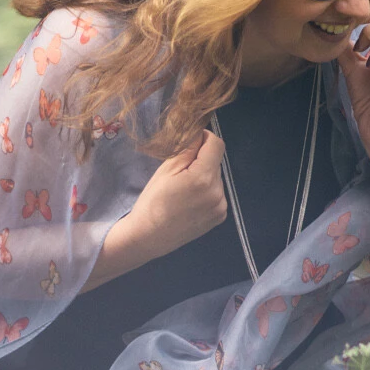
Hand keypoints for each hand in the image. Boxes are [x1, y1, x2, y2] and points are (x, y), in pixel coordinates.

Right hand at [129, 130, 226, 258]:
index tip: (192, 143)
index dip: (205, 138)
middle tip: (180, 171)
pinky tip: (190, 201)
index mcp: (203, 178)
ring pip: (216, 178)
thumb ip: (187, 149)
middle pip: (215, 162)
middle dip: (201, 160)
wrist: (149, 237)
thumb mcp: (166, 170)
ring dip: (204, 176)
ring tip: (184, 190)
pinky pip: (217, 194)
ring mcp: (221, 206)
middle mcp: (218, 192)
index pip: (216, 144)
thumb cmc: (153, 202)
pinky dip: (207, 192)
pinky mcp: (220, 217)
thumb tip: (200, 133)